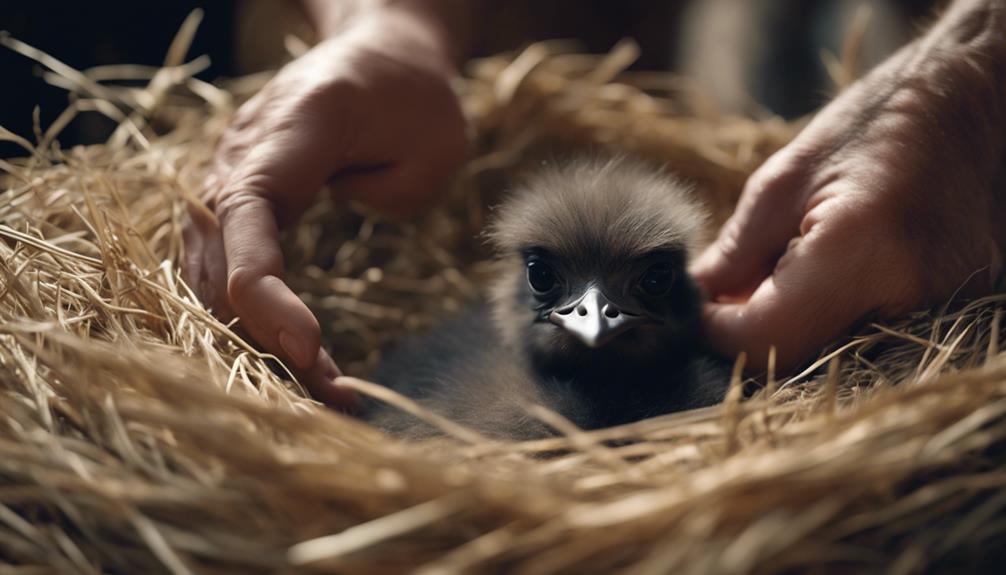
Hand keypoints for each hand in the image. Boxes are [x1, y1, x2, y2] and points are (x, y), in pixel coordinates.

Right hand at [184, 7, 467, 405]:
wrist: (377, 54)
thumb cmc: (414, 95)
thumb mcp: (437, 141)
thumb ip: (393, 195)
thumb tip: (339, 247)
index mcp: (290, 131)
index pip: (249, 220)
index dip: (266, 295)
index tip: (310, 350)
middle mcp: (241, 154)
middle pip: (221, 260)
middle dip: (267, 339)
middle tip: (332, 396)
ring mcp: (230, 176)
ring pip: (214, 273)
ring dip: (259, 338)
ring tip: (324, 390)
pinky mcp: (239, 202)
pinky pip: (229, 266)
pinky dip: (256, 317)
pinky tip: (299, 356)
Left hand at [692, 6, 1005, 372]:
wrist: (977, 100)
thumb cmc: (878, 122)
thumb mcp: (785, 177)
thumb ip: (738, 250)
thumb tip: (699, 299)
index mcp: (862, 251)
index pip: (767, 338)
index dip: (719, 332)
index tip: (699, 308)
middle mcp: (912, 294)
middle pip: (803, 356)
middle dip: (754, 329)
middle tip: (734, 291)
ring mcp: (946, 307)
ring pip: (837, 352)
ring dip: (795, 325)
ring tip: (786, 272)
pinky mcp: (960, 307)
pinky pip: (875, 335)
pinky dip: (835, 318)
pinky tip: (829, 277)